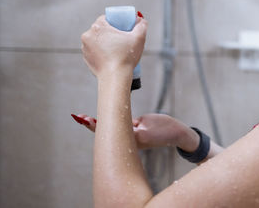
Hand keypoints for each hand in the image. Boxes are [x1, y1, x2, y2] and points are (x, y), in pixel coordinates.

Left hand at [71, 113, 198, 149]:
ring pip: (113, 131)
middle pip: (107, 133)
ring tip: (84, 119)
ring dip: (99, 125)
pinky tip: (104, 121)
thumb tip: (119, 123)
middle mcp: (130, 141)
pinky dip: (111, 124)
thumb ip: (131, 123)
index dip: (95, 125)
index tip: (84, 119)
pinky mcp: (137, 136)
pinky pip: (121, 130)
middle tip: (79, 117)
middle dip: (93, 125)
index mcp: (131, 139)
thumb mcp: (147, 124)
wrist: (179, 135)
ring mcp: (133, 140)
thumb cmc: (166, 129)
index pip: (109, 132)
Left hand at [80, 15, 146, 77]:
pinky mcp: (86, 58)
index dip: (116, 21)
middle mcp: (88, 35)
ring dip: (106, 42)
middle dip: (111, 32)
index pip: (107, 18)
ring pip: (98, 40)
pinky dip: (102, 52)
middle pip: (102, 29)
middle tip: (122, 39)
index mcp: (98, 27)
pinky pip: (94, 50)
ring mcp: (85, 47)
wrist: (115, 77)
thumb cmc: (126, 57)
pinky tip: (111, 56)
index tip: (123, 28)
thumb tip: (141, 20)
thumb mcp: (139, 37)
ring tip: (117, 49)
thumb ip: (141, 25)